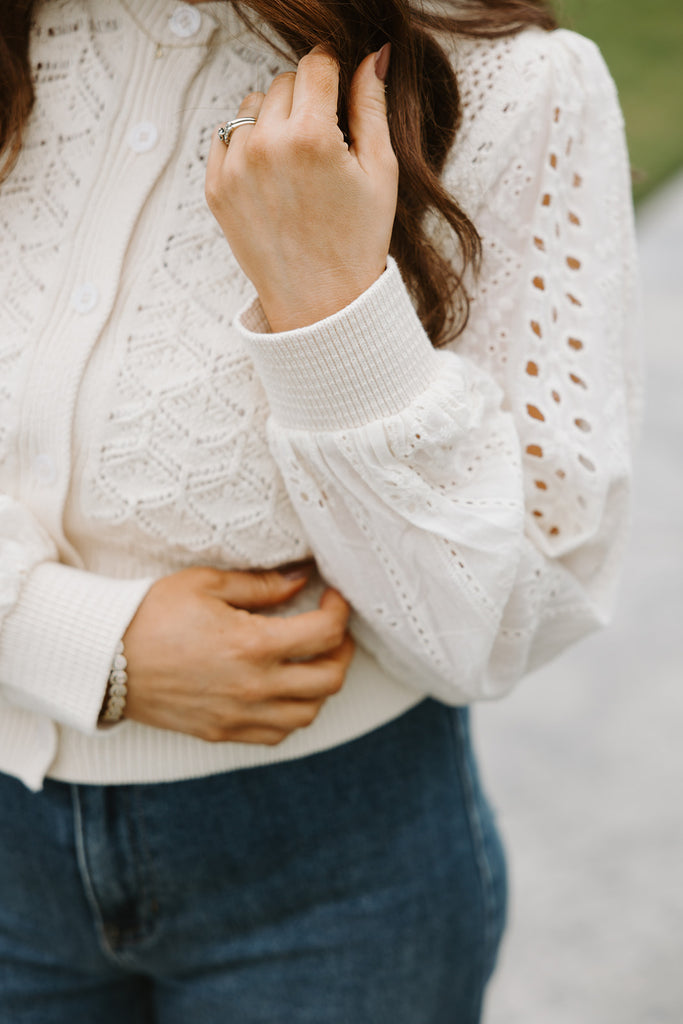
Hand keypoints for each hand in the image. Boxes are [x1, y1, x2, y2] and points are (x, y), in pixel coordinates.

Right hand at [121, 566, 353, 744]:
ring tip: (311, 661)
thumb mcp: (207, 584)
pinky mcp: (223, 731)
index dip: (340, 610)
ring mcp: (239, 715)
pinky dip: (292, 714)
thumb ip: (262, 585)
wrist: (104, 660)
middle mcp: (254, 687)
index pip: (326, 633)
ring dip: (321, 686)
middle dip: (342, 650)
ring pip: (310, 713)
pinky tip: (284, 691)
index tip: (333, 596)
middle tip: (332, 630)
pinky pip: (277, 734)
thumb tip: (302, 580)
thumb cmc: (151, 614)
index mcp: (254, 645)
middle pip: (330, 678)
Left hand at [205, 45, 397, 331]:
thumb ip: (371, 106)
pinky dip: (247, 144)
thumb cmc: (358, 242)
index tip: (338, 89)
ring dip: (273, 119)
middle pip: (284, 82)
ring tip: (296, 162)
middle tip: (323, 141)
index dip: (333, 70)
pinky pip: (226, 136)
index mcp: (311, 137)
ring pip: (251, 105)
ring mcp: (235, 167)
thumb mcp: (380, 172)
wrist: (321, 305)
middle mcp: (266, 145)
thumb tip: (372, 54)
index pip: (316, 64)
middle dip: (305, 98)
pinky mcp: (216, 188)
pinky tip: (272, 176)